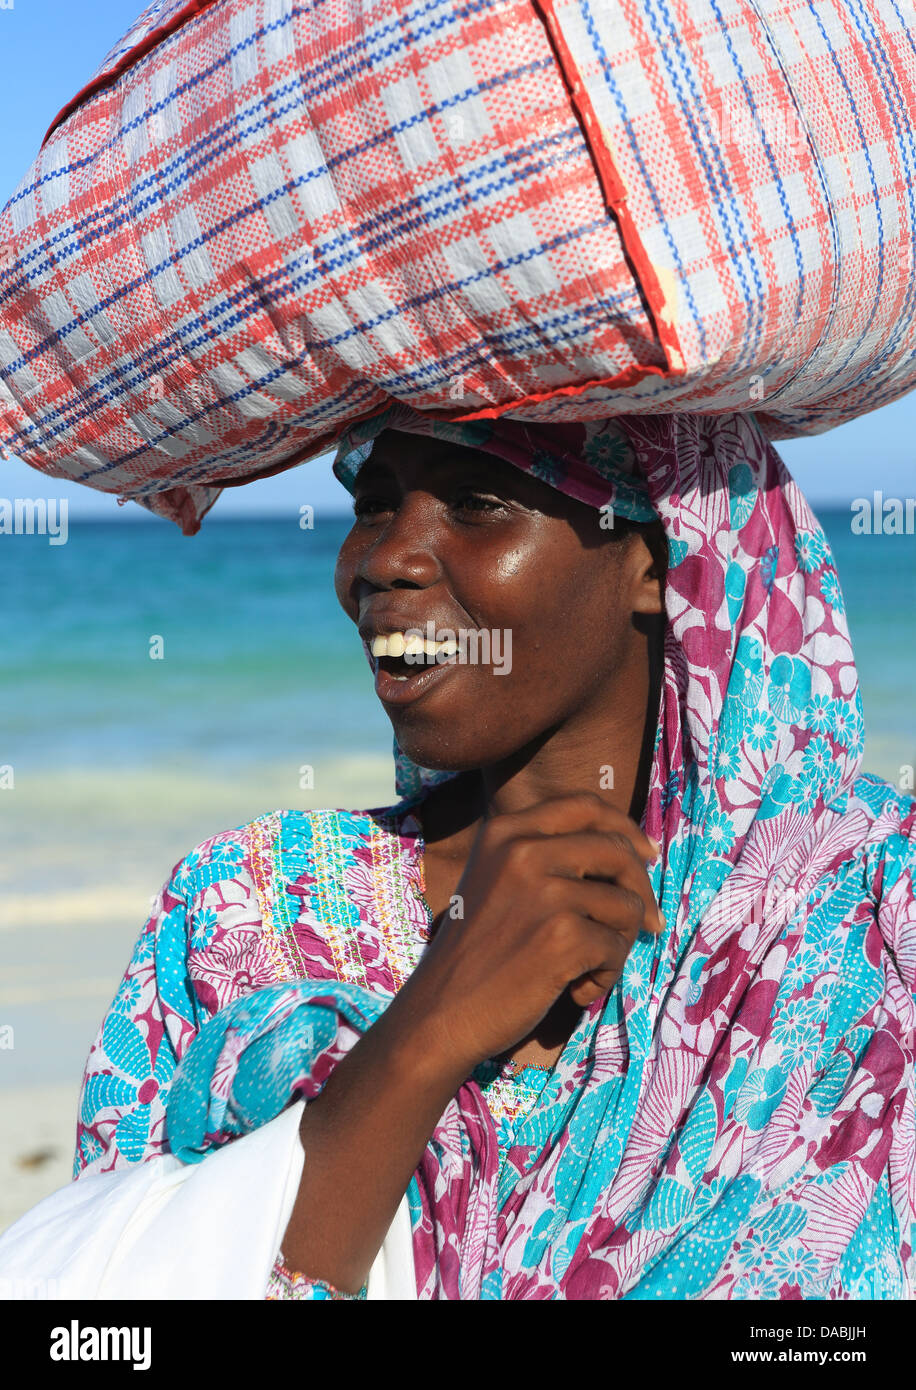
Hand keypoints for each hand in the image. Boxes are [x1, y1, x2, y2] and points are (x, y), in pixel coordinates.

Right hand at [388, 792, 662, 1073]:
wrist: (441, 1013)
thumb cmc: (476, 954)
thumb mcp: (497, 880)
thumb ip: (545, 855)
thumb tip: (629, 849)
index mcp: (505, 831)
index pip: (585, 806)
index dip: (625, 828)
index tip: (645, 854)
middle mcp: (522, 851)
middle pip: (617, 850)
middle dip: (641, 890)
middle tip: (648, 923)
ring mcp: (543, 892)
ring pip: (627, 905)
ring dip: (620, 943)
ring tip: (588, 968)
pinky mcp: (561, 936)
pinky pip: (616, 948)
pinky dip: (605, 976)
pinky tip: (575, 991)